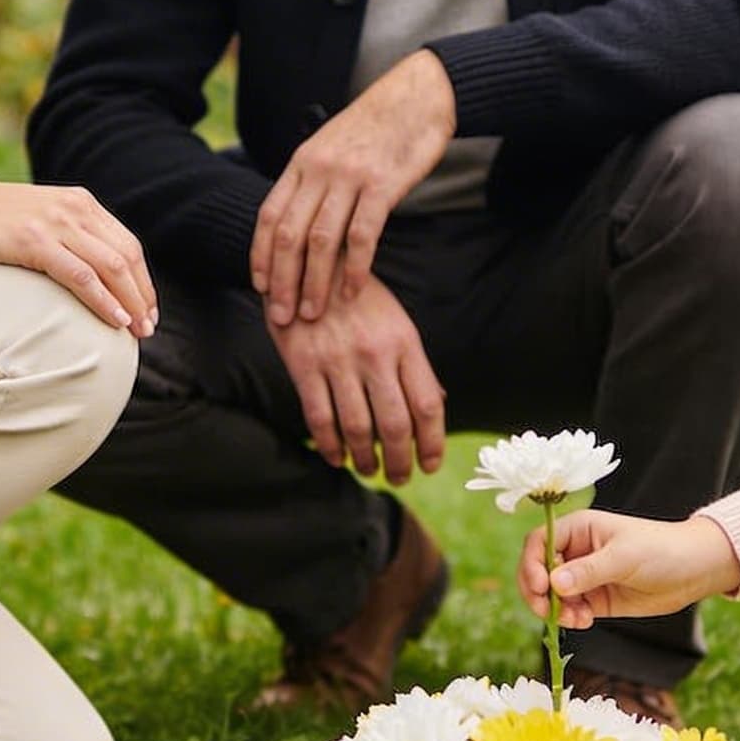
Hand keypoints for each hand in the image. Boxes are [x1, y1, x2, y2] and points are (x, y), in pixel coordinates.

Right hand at [0, 178, 156, 334]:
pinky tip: (115, 321)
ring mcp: (54, 223)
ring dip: (130, 302)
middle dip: (143, 295)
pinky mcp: (33, 241)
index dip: (142, 280)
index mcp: (78, 202)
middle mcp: (73, 208)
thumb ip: (62, 236)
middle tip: (148, 329)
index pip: (126, 243)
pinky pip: (82, 277)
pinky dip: (104, 301)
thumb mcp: (32, 219)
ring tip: (137, 332)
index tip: (147, 309)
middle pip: (126, 256)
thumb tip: (85, 272)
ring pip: (111, 267)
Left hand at [251, 51, 454, 324]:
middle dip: (282, 280)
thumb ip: (312, 180)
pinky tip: (351, 292)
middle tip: (281, 315)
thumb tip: (297, 221)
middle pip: (289, 234)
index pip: (269, 215)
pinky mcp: (381, 185)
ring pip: (320, 240)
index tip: (260, 288)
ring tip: (311, 313)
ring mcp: (349, 177)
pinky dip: (354, 268)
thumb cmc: (376, 128)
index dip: (261, 255)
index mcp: (302, 162)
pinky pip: (361, 235)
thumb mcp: (331, 146)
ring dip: (313, 282)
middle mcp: (319, 170)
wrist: (417, 97)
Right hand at [264, 272, 444, 484]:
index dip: (432, 442)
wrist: (308, 262)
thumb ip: (414, 365)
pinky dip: (330, 446)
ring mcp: (337, 360)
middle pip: (395, 424)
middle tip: (400, 478)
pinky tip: (337, 458)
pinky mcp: (303, 364)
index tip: (430, 465)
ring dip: (366, 460)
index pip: (427, 404)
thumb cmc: (359, 299)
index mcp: (405, 342)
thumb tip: (436, 404)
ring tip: (370, 471)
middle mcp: (374, 353)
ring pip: (358, 427)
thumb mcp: (396, 322)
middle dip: (401, 461)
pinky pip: (319, 418)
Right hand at [521, 510, 739, 627]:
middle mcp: (577, 551)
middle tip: (546, 611)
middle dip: (537, 592)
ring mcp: (585, 576)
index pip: (539, 542)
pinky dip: (570, 618)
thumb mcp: (624, 557)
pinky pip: (570, 609)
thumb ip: (588, 570)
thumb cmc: (662, 550)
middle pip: (538, 570)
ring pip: (552, 595)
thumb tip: (554, 583)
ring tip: (575, 619)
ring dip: (555, 609)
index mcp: (578, 529)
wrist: (694, 570)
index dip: (531, 564)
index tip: (540, 586)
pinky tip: (585, 621)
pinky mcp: (596, 599)